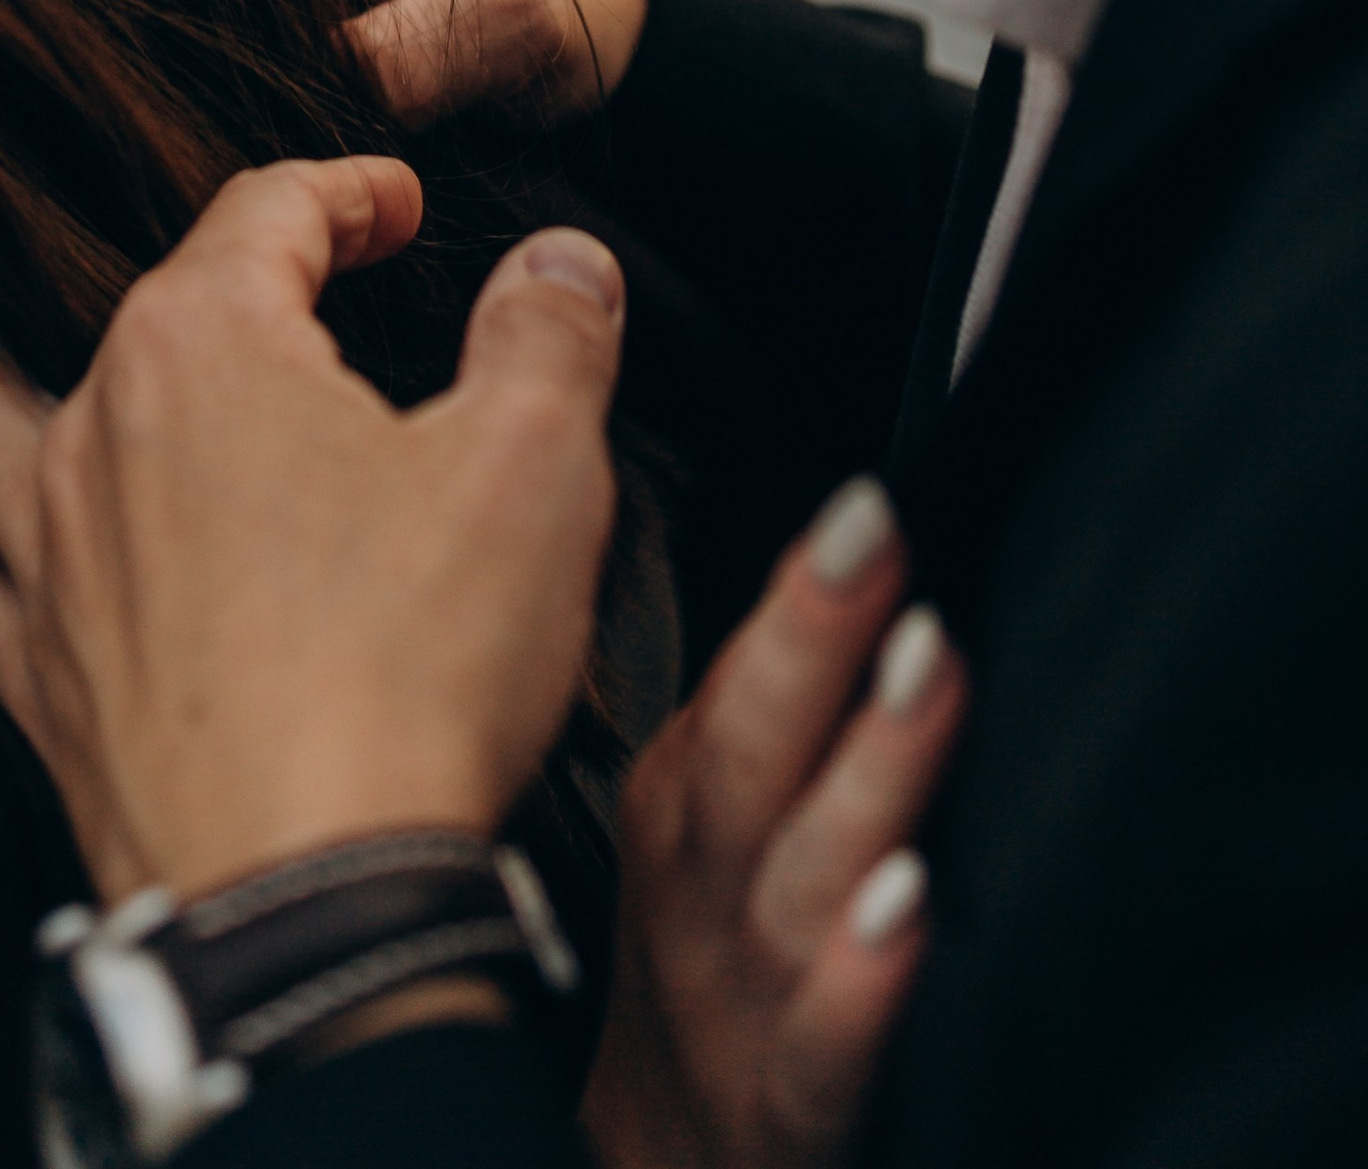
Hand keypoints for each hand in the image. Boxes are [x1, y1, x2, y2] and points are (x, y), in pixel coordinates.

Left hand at [0, 153, 626, 902]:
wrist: (310, 900)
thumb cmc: (414, 671)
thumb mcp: (534, 467)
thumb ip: (548, 335)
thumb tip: (565, 261)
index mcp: (201, 349)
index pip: (262, 211)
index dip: (342, 191)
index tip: (396, 203)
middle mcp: (94, 433)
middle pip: (125, 302)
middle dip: (209, 270)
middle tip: (281, 278)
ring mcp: (48, 562)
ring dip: (11, 367)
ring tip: (31, 344)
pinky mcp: (40, 683)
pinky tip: (13, 545)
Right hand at [583, 479, 965, 1168]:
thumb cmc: (703, 979)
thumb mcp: (705, 836)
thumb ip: (770, 717)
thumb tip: (862, 569)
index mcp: (682, 808)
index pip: (738, 677)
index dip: (803, 590)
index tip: (869, 503)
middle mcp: (702, 889)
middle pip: (753, 749)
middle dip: (816, 636)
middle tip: (880, 540)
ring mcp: (742, 996)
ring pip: (800, 876)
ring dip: (865, 772)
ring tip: (928, 676)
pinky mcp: (792, 1109)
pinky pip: (826, 1042)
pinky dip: (860, 975)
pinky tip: (908, 909)